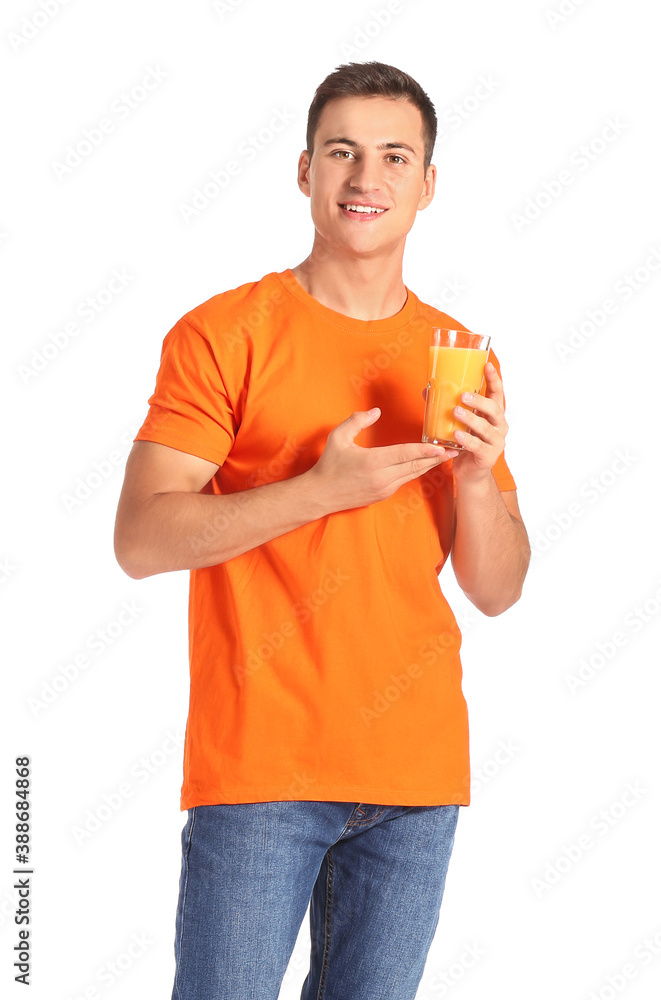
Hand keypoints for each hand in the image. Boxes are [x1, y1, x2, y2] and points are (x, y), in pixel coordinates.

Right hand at [308, 408, 458, 514]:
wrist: (320, 495)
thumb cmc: (328, 465)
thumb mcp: (338, 437)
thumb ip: (357, 421)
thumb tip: (376, 412)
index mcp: (373, 462)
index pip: (405, 454)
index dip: (425, 450)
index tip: (441, 446)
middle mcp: (382, 478)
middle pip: (415, 466)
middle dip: (435, 457)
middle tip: (454, 449)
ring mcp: (384, 488)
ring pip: (413, 474)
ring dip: (429, 465)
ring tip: (445, 456)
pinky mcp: (383, 495)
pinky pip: (404, 480)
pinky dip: (417, 471)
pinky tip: (425, 464)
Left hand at [421, 361, 507, 482]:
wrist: (469, 473)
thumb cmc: (465, 443)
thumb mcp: (458, 422)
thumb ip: (447, 406)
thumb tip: (427, 389)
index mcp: (493, 414)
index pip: (497, 394)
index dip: (494, 379)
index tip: (487, 365)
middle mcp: (499, 426)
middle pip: (494, 409)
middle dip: (479, 401)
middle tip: (462, 395)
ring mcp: (496, 442)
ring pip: (486, 428)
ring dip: (471, 419)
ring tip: (456, 412)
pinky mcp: (488, 457)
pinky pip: (478, 447)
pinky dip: (467, 440)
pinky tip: (456, 435)